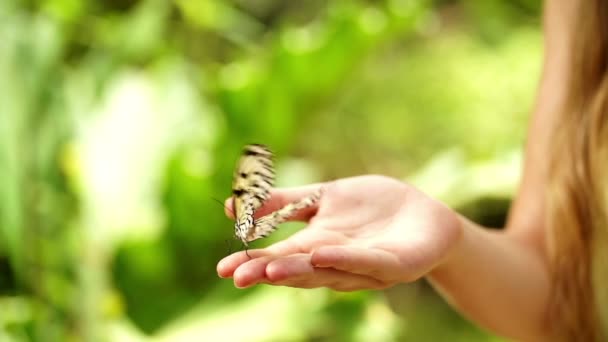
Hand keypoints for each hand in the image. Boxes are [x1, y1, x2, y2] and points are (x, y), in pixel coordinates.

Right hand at [217, 175, 461, 290]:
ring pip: (328, 270)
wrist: (424, 215)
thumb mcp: (323, 197)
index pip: (281, 256)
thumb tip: (234, 203)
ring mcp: (365, 265)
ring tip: (270, 268)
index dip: (254, 262)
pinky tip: (321, 253)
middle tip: (240, 276)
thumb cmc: (372, 208)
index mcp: (318, 245)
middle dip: (269, 272)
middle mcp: (337, 260)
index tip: (225, 269)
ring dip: (299, 270)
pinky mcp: (395, 264)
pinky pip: (368, 261)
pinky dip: (344, 259)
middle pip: (299, 269)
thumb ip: (283, 202)